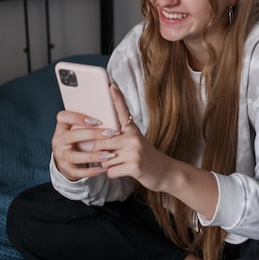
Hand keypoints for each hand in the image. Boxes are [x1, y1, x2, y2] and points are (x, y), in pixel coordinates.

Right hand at [51, 110, 117, 180]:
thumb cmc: (79, 138)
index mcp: (62, 127)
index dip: (78, 117)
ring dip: (93, 156)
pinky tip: (103, 169)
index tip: (97, 120)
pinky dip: (91, 171)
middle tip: (110, 134)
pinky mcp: (66, 169)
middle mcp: (58, 140)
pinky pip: (78, 172)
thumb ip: (90, 121)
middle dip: (92, 135)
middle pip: (71, 136)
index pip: (63, 117)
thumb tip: (112, 103)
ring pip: (75, 156)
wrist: (67, 158)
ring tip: (109, 155)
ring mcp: (61, 155)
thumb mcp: (79, 128)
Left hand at [102, 84, 217, 217]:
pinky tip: (124, 171)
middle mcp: (133, 137)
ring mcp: (134, 151)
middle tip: (108, 156)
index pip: (123, 111)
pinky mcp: (135, 166)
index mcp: (132, 129)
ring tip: (120, 164)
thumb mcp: (133, 142)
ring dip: (107, 165)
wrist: (165, 172)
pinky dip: (113, 174)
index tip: (111, 86)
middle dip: (99, 152)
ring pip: (104, 159)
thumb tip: (93, 140)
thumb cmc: (143, 157)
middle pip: (101, 141)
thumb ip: (117, 138)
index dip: (117, 98)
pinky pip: (110, 171)